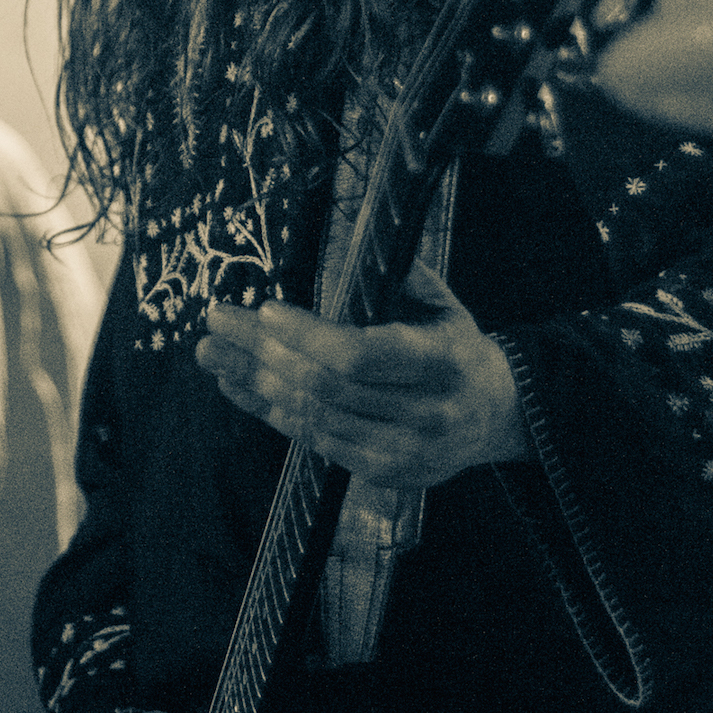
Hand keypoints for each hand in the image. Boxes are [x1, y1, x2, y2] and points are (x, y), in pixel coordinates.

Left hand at [195, 261, 528, 487]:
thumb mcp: (443, 302)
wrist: (498, 413)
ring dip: (254, 383)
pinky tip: (241, 386)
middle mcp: (424, 413)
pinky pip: (314, 441)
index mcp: (441, 361)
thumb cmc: (459, 346)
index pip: (360, 355)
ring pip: (312, 416)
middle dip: (262, 352)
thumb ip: (397, 273)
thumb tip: (342, 240)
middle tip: (218, 323)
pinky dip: (271, 412)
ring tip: (214, 354)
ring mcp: (403, 451)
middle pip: (324, 386)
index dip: (306, 336)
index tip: (265, 309)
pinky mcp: (382, 472)